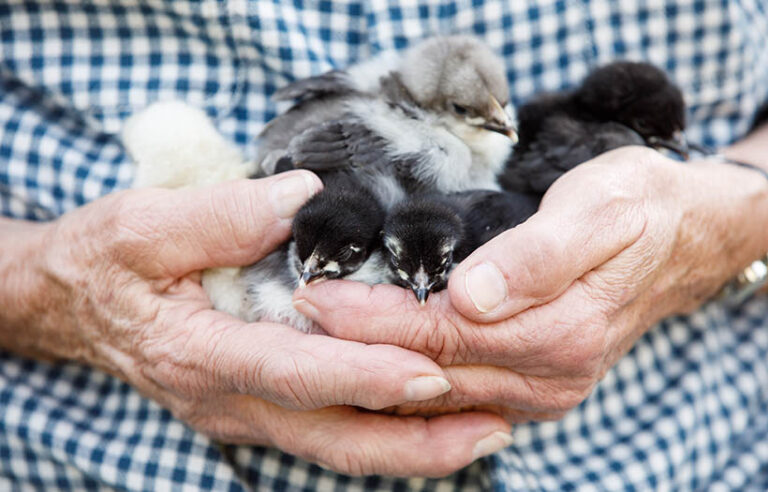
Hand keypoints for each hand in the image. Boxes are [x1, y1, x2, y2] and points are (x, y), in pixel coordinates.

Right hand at [0, 171, 510, 476]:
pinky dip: (384, 431)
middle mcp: (229, 400)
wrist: (73, 304)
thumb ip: (220, 215)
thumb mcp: (143, 225)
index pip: (294, 375)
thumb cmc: (105, 263)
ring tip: (486, 429)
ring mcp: (244, 413)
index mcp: (200, 355)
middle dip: (415, 440)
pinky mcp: (257, 407)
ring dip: (413, 445)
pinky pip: (328, 432)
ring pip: (337, 447)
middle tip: (494, 425)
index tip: (430, 373)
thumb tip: (301, 198)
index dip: (363, 378)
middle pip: (331, 438)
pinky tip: (431, 413)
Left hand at [294, 147, 767, 420]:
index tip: (313, 298)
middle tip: (294, 316)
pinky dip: (406, 379)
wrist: (681, 238)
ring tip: (314, 341)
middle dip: (356, 347)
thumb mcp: (597, 211)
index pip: (440, 335)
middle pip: (428, 369)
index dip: (371, 320)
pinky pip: (454, 395)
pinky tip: (369, 361)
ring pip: (435, 393)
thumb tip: (472, 296)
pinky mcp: (533, 387)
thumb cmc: (637, 209)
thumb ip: (537, 256)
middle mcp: (547, 378)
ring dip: (373, 369)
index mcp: (557, 334)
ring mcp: (540, 391)